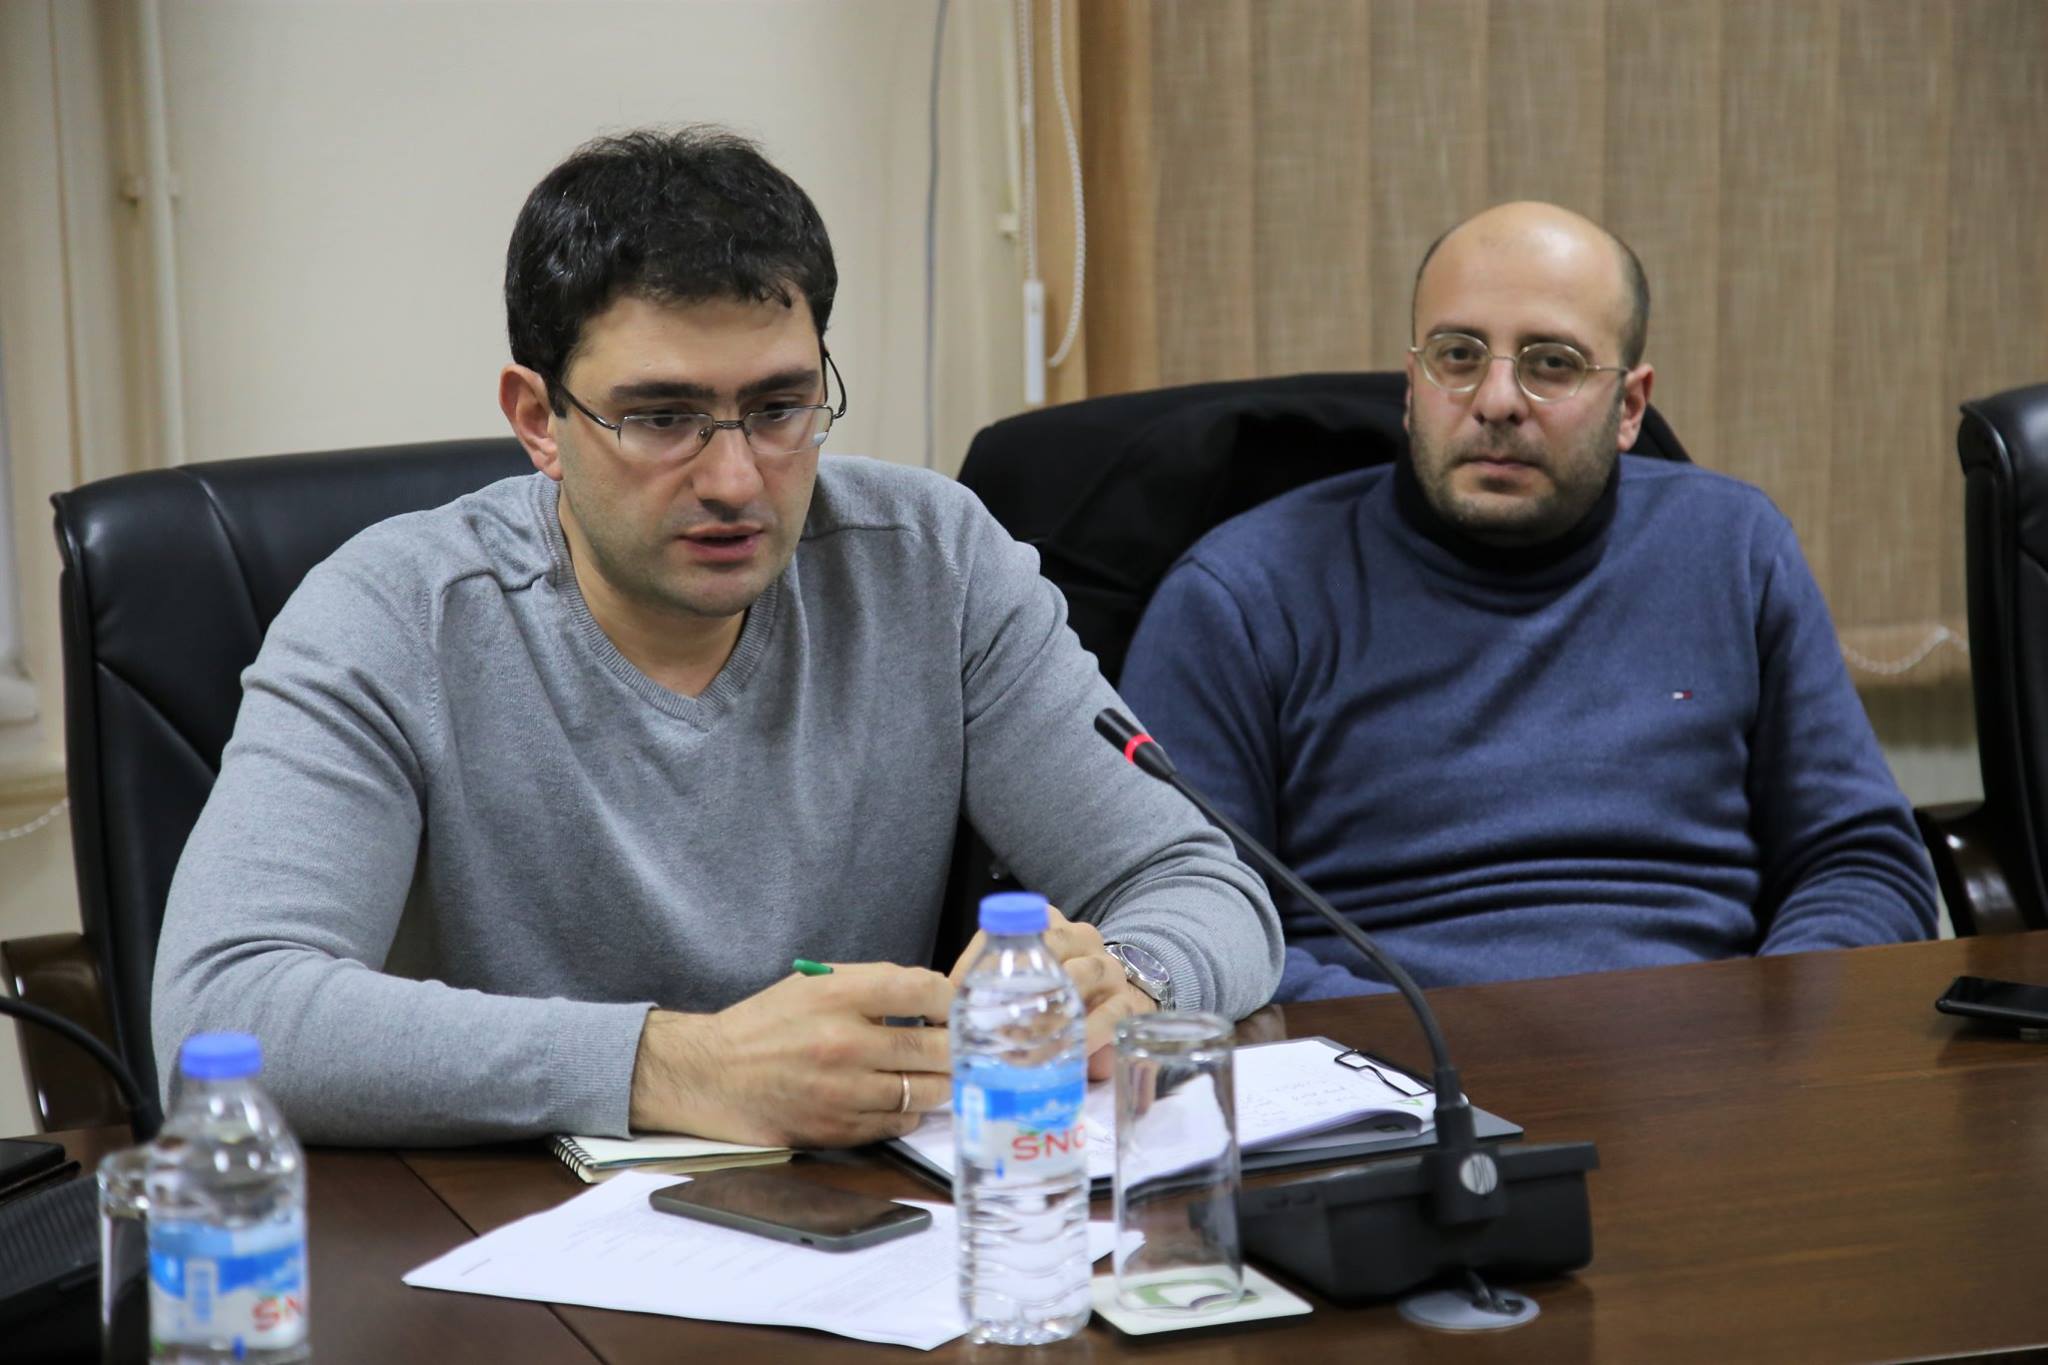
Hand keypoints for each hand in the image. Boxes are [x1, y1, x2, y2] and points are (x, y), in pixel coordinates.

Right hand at [628, 962, 952, 1147]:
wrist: (712, 1076)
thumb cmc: (765, 1025)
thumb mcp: (815, 984)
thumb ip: (874, 984)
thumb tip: (933, 992)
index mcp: (838, 996)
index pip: (924, 990)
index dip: (949, 997)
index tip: (950, 1004)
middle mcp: (844, 1044)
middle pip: (936, 1046)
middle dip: (955, 1043)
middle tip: (957, 1041)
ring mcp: (844, 1092)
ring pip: (927, 1090)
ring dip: (937, 1079)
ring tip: (930, 1069)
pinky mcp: (840, 1129)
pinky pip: (901, 1122)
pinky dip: (909, 1109)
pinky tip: (897, 1094)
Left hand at [948, 904, 1158, 1080]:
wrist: (1115, 994)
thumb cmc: (1052, 987)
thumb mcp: (1019, 978)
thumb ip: (985, 985)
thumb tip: (946, 1011)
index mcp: (1047, 924)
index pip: (1012, 926)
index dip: (982, 957)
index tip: (958, 989)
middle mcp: (1081, 938)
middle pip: (1053, 944)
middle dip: (1021, 982)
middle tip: (992, 1021)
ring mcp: (1107, 968)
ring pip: (1083, 975)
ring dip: (1053, 1010)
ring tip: (1025, 1042)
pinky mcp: (1127, 1002)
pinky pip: (1111, 1015)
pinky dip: (1087, 1036)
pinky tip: (1066, 1055)